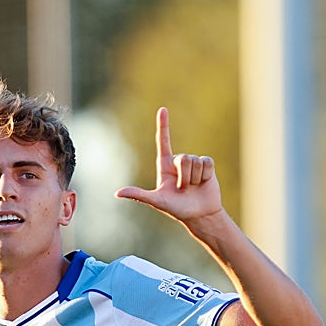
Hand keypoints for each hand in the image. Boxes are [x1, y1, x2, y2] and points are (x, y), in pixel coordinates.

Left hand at [115, 107, 222, 223]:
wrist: (200, 214)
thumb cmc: (177, 209)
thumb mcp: (156, 201)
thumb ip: (138, 195)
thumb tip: (117, 193)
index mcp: (165, 165)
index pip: (163, 141)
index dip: (163, 125)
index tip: (163, 110)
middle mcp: (178, 161)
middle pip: (182, 158)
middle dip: (184, 177)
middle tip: (183, 189)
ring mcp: (193, 162)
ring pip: (195, 161)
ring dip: (194, 178)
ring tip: (193, 187)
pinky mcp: (207, 165)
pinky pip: (207, 162)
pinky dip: (205, 175)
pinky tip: (203, 183)